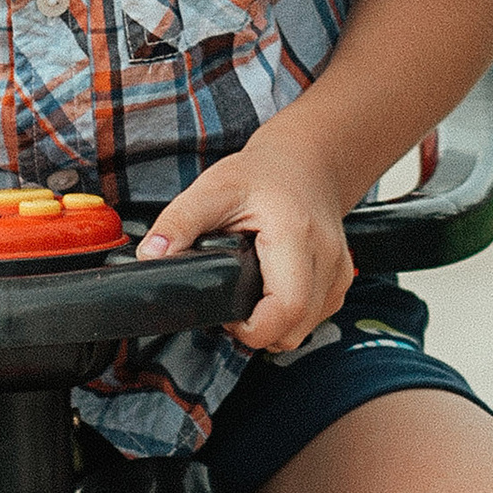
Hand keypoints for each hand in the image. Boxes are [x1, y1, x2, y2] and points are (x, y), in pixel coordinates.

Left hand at [135, 123, 353, 355]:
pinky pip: (319, 315)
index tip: (228, 318)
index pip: (287, 308)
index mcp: (295, 235)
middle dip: (260, 332)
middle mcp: (326, 255)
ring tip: (251, 299)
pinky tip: (272, 294)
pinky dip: (295, 316)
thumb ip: (180, 222)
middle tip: (233, 309)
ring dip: (278, 325)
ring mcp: (338, 268)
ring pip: (310, 327)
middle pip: (298, 328)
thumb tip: (151, 255)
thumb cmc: (263, 174)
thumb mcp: (213, 189)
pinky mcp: (341, 277)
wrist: (305, 160)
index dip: (253, 328)